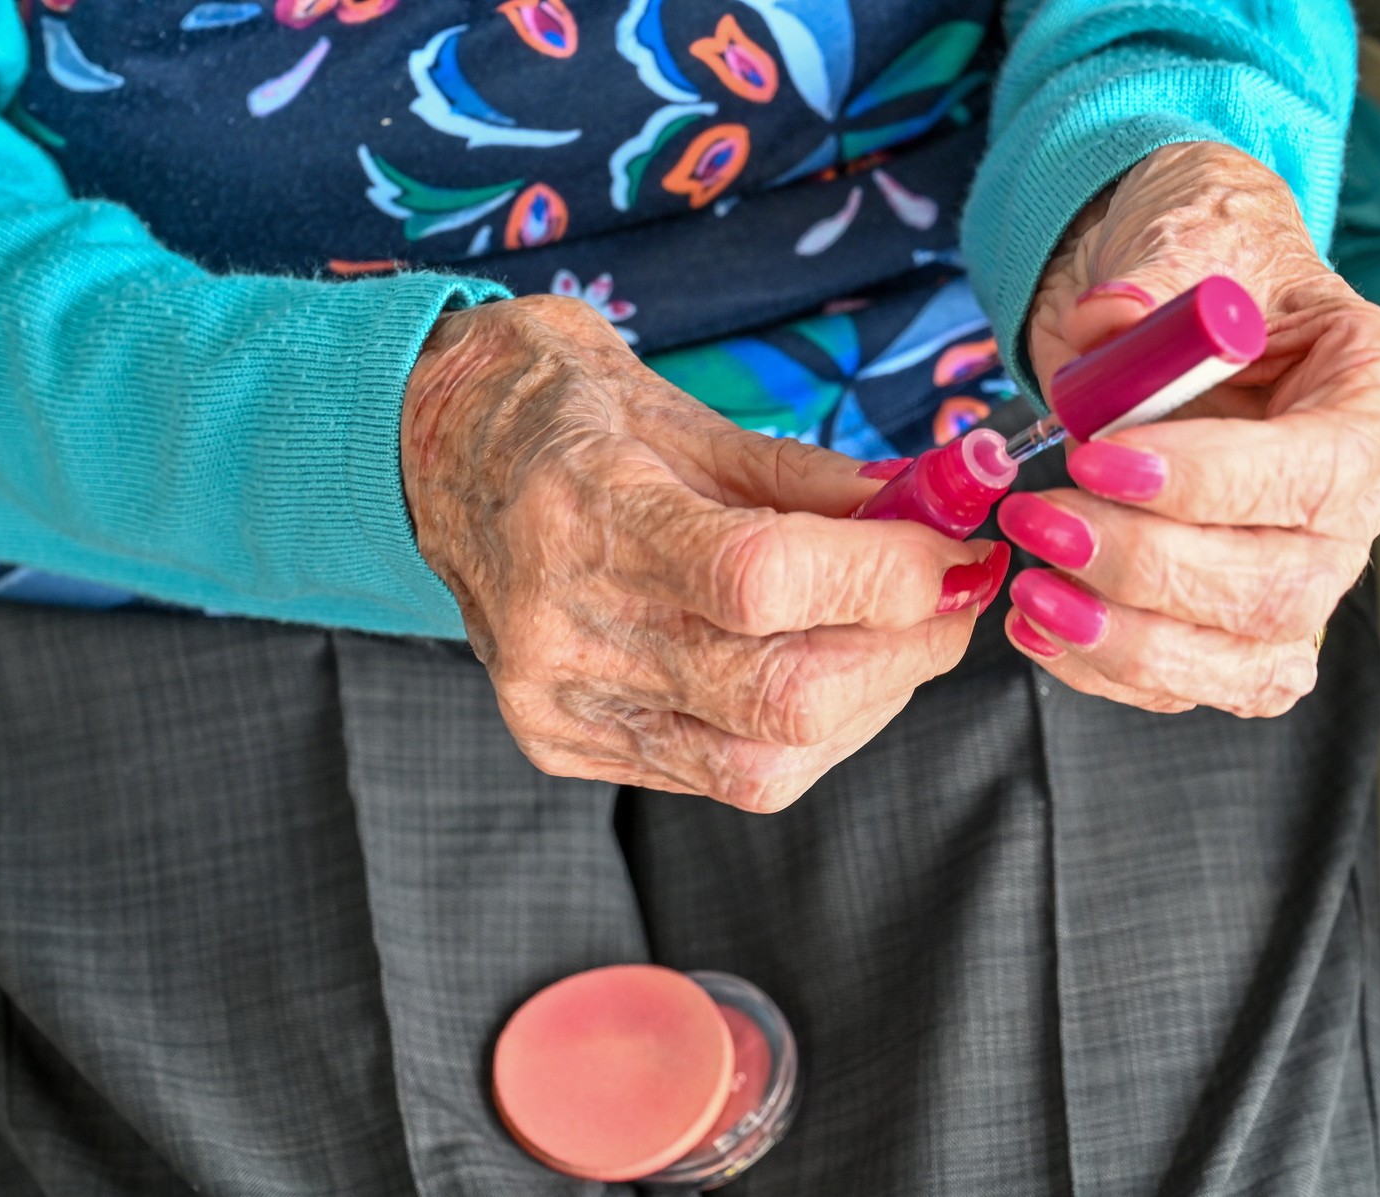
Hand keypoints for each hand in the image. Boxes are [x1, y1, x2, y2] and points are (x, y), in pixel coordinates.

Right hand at [401, 295, 1005, 810]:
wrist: (424, 451)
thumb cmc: (552, 407)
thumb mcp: (675, 407)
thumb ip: (803, 476)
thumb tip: (924, 513)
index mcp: (584, 514)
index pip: (764, 580)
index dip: (887, 576)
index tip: (955, 549)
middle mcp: (562, 630)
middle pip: (779, 695)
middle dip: (905, 650)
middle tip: (953, 597)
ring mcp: (558, 702)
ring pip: (762, 763)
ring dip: (865, 704)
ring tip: (894, 635)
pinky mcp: (563, 744)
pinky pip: (718, 775)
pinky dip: (799, 731)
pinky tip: (818, 669)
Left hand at [1006, 142, 1379, 715]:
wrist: (1177, 309)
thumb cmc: (1206, 262)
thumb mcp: (1190, 228)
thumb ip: (1156, 274)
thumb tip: (1110, 319)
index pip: (1318, 471)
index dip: (1209, 480)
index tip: (1098, 459)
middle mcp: (1360, 504)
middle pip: (1281, 584)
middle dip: (1148, 565)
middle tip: (1041, 517)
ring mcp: (1305, 574)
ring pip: (1247, 659)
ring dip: (1130, 641)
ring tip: (1034, 592)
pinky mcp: (1240, 624)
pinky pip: (1194, 682)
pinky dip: (1111, 670)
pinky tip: (1041, 626)